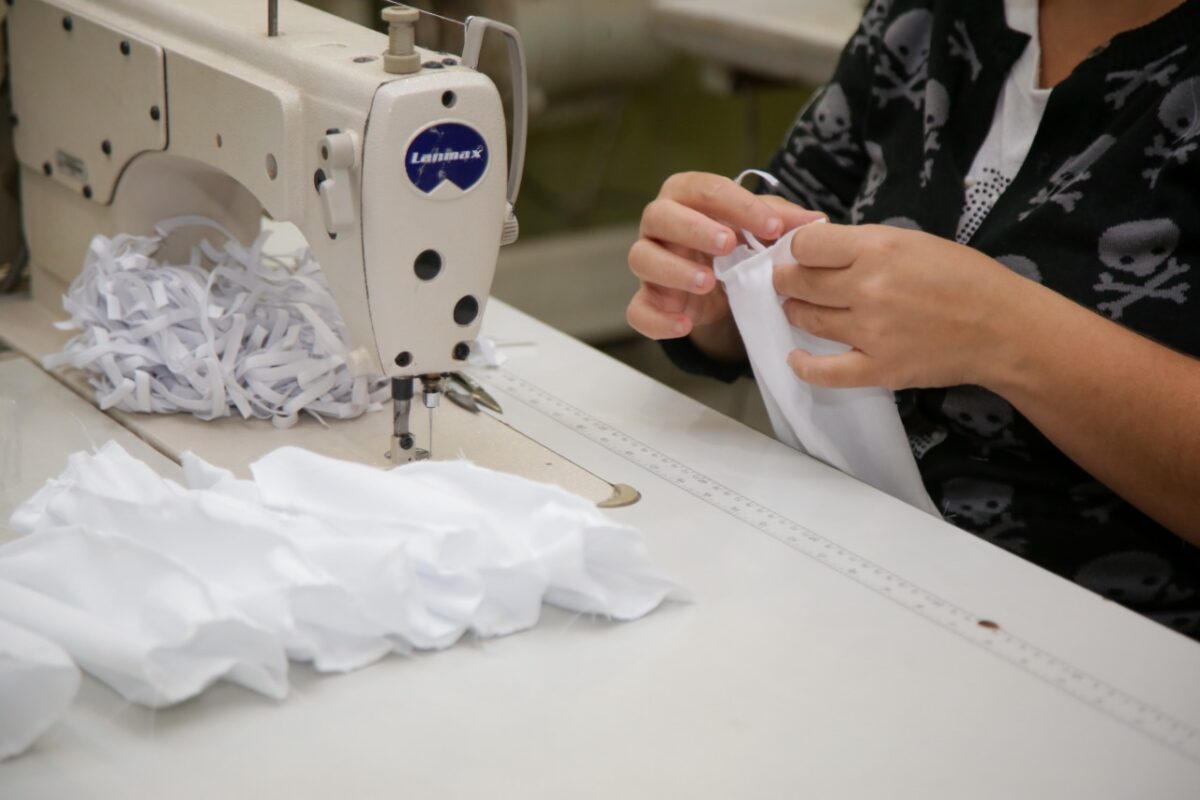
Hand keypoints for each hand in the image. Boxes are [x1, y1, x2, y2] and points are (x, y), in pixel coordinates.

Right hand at [626, 172, 824, 359]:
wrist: (718, 288)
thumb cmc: (734, 245)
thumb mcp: (759, 228)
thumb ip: (781, 220)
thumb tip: (817, 222)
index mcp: (686, 197)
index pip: (704, 189)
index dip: (737, 205)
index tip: (772, 226)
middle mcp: (659, 224)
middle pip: (659, 215)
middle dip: (693, 228)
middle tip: (728, 244)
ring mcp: (649, 262)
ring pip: (642, 259)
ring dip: (674, 270)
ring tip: (709, 283)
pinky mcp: (647, 299)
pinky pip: (637, 310)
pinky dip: (657, 320)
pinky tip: (684, 324)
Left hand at [773, 223, 1037, 389]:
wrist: (1003, 327)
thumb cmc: (964, 277)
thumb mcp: (913, 241)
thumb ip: (865, 244)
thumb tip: (822, 249)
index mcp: (877, 249)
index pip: (806, 246)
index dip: (798, 249)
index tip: (803, 255)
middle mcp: (866, 288)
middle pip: (798, 282)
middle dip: (786, 280)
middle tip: (789, 282)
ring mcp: (869, 331)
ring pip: (806, 320)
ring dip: (796, 312)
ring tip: (800, 308)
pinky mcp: (877, 368)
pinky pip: (823, 372)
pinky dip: (803, 366)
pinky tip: (795, 357)